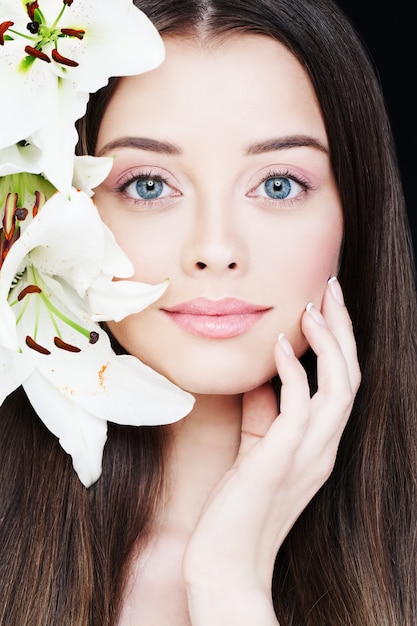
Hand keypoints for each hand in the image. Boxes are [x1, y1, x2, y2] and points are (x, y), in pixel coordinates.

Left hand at [183, 278, 360, 624]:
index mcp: (321, 443)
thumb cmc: (239, 504)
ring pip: (339, 388)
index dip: (340, 342)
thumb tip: (262, 374)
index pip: (343, 382)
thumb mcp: (258, 449)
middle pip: (351, 376)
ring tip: (314, 306)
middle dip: (344, 330)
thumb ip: (265, 412)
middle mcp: (325, 447)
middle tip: (331, 288)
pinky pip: (299, 408)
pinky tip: (280, 345)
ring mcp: (309, 456)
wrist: (226, 562)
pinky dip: (294, 372)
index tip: (326, 304)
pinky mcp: (282, 462)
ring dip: (329, 343)